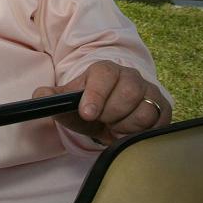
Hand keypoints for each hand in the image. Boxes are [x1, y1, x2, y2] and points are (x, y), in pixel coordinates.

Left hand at [33, 60, 170, 145]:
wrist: (109, 117)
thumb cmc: (87, 108)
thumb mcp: (67, 103)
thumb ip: (51, 98)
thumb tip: (39, 95)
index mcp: (104, 70)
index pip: (104, 76)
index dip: (96, 95)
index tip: (87, 114)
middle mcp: (130, 76)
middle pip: (127, 95)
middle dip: (110, 115)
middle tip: (102, 121)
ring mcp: (149, 91)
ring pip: (144, 111)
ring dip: (125, 126)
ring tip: (114, 126)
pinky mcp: (163, 108)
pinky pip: (158, 123)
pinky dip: (141, 132)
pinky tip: (129, 131)